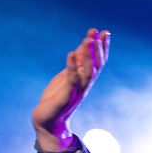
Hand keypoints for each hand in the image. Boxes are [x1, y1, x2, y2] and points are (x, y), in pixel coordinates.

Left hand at [32, 28, 109, 151]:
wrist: (47, 121)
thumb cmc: (56, 98)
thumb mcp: (67, 76)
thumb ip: (76, 63)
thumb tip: (83, 46)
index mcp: (85, 80)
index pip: (99, 62)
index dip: (102, 47)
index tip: (104, 31)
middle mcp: (84, 86)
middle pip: (96, 65)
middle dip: (97, 48)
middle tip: (96, 31)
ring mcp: (77, 92)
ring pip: (88, 72)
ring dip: (89, 55)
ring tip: (88, 39)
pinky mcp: (66, 97)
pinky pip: (71, 80)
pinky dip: (72, 66)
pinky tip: (72, 54)